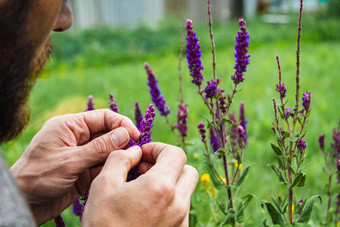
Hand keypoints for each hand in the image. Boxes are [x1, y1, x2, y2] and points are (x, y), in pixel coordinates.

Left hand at [10, 109, 139, 224]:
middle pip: (108, 133)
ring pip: (109, 150)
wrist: (25, 203)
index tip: (136, 135)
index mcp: (70, 126)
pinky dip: (113, 168)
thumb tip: (125, 134)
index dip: (122, 124)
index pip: (103, 117)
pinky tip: (123, 173)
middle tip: (138, 151)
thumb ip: (98, 148)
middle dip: (123, 141)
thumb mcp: (69, 161)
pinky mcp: (85, 170)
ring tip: (133, 163)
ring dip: (120, 156)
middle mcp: (78, 138)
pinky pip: (104, 165)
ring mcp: (82, 154)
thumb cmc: (37, 177)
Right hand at [82, 142, 197, 226]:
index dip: (159, 148)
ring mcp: (181, 221)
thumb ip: (120, 159)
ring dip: (169, 182)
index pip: (176, 154)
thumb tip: (134, 151)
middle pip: (187, 171)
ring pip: (185, 190)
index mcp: (161, 187)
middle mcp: (178, 204)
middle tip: (146, 170)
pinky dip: (168, 200)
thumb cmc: (103, 224)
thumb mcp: (103, 185)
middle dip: (169, 164)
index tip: (144, 154)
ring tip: (143, 190)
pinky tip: (146, 207)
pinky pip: (181, 208)